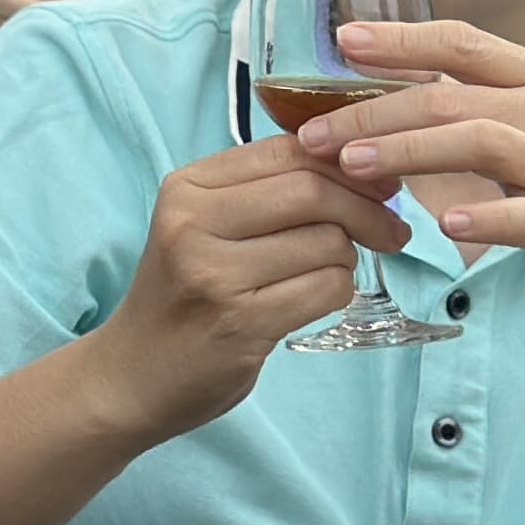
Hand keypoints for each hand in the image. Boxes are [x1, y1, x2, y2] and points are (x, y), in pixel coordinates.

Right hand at [89, 135, 412, 432]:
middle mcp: (193, 223)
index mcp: (187, 188)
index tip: (379, 186)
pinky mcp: (242, 322)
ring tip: (328, 272)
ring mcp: (215, 273)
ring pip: (327, 242)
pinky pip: (326, 289)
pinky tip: (315, 299)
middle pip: (311, 191)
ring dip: (347, 258)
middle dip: (366, 209)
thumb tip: (364, 171)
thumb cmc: (181, 296)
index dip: (347, 165)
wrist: (134, 373)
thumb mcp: (202, 226)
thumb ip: (264, 193)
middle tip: (390, 231)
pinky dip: (338, 291)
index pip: (286, 151)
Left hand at [306, 17, 524, 319]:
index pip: (460, 42)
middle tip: (314, 134)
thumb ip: (453, 103)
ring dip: (411, 151)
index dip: (401, 38)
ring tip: (355, 164)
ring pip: (480, 143)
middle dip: (375, 112)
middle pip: (451, 97)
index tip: (344, 41)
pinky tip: (445, 224)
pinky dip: (486, 216)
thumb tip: (365, 86)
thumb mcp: (511, 127)